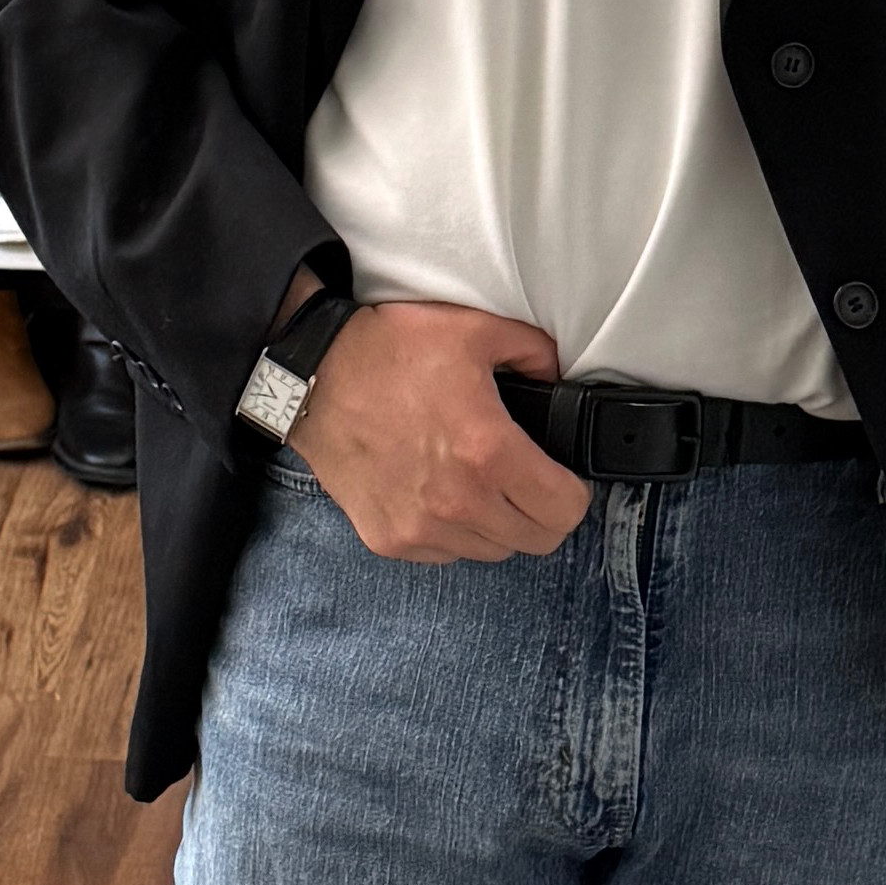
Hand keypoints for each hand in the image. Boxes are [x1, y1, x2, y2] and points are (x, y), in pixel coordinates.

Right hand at [289, 300, 588, 558]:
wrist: (312, 375)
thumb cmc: (389, 351)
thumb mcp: (475, 330)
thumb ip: (533, 352)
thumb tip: (556, 375)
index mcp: (488, 452)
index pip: (564, 510)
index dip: (573, 493)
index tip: (562, 478)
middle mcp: (457, 503)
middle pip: (536, 541)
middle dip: (543, 512)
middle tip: (528, 481)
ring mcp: (419, 528)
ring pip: (492, 552)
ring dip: (497, 524)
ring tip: (479, 483)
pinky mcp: (388, 538)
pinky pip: (445, 554)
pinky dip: (453, 533)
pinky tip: (440, 493)